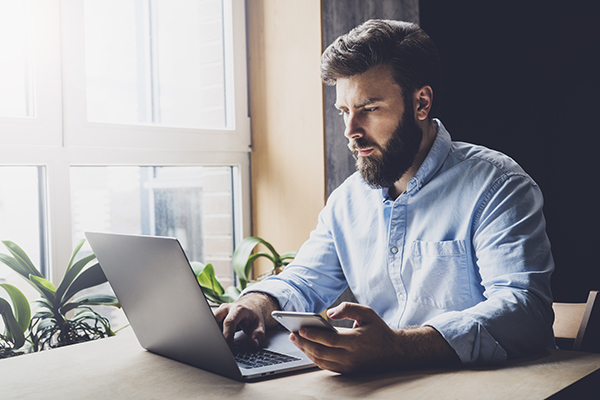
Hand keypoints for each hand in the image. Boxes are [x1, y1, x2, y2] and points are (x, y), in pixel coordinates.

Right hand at [213, 292, 278, 346]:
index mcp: (238, 309)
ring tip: (218, 342)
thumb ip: (258, 334)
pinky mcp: (215, 314)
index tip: (228, 346)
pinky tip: (216, 338)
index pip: (229, 321)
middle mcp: (227, 308)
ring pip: (210, 320)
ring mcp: (219, 310)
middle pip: (215, 318)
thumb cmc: (253, 316)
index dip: (227, 335)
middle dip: (215, 333)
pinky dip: (212, 331)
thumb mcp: (260, 325)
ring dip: (213, 332)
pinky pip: (210, 322)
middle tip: (219, 345)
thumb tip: (254, 343)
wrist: (250, 306)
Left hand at [289, 302, 458, 373]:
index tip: (300, 328)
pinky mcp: (347, 372)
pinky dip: (314, 357)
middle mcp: (351, 357)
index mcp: (356, 342)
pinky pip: (326, 366)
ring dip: (306, 351)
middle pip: (321, 353)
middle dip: (303, 343)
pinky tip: (307, 347)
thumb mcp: (367, 312)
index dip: (313, 335)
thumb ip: (348, 308)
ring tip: (296, 340)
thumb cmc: (378, 330)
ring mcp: (348, 367)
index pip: (329, 340)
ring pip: (321, 362)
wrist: (393, 352)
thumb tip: (329, 313)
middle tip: (292, 335)